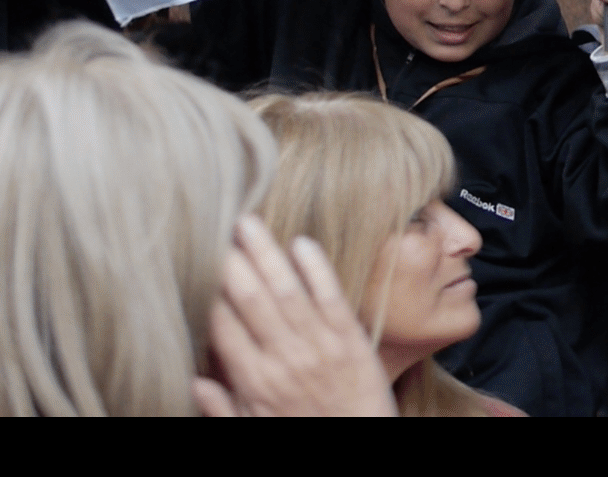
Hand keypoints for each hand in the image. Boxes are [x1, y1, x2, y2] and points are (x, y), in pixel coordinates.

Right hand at [193, 215, 395, 416]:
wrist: (359, 441)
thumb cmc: (301, 434)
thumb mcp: (251, 429)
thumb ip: (220, 407)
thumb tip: (192, 381)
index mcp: (255, 380)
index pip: (221, 326)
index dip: (206, 293)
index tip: (193, 263)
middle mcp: (283, 358)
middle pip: (250, 301)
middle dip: (231, 263)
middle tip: (215, 227)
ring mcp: (319, 345)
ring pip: (287, 291)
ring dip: (266, 255)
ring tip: (247, 223)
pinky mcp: (351, 338)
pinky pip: (330, 297)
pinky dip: (315, 269)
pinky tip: (300, 243)